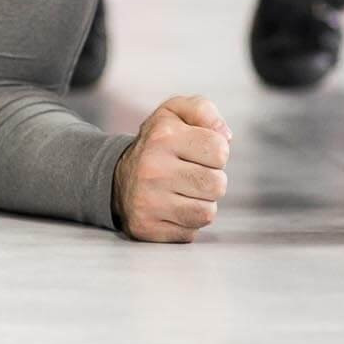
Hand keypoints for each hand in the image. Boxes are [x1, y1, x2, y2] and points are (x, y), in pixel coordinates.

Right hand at [113, 96, 230, 242]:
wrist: (116, 176)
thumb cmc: (158, 144)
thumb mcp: (175, 113)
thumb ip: (203, 111)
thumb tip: (226, 136)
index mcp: (163, 136)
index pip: (220, 151)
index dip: (216, 152)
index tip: (199, 152)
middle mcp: (152, 169)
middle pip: (217, 185)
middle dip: (212, 180)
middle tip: (192, 174)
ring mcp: (146, 201)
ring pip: (207, 213)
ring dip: (201, 203)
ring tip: (182, 191)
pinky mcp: (145, 227)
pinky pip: (190, 232)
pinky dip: (187, 222)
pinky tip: (171, 208)